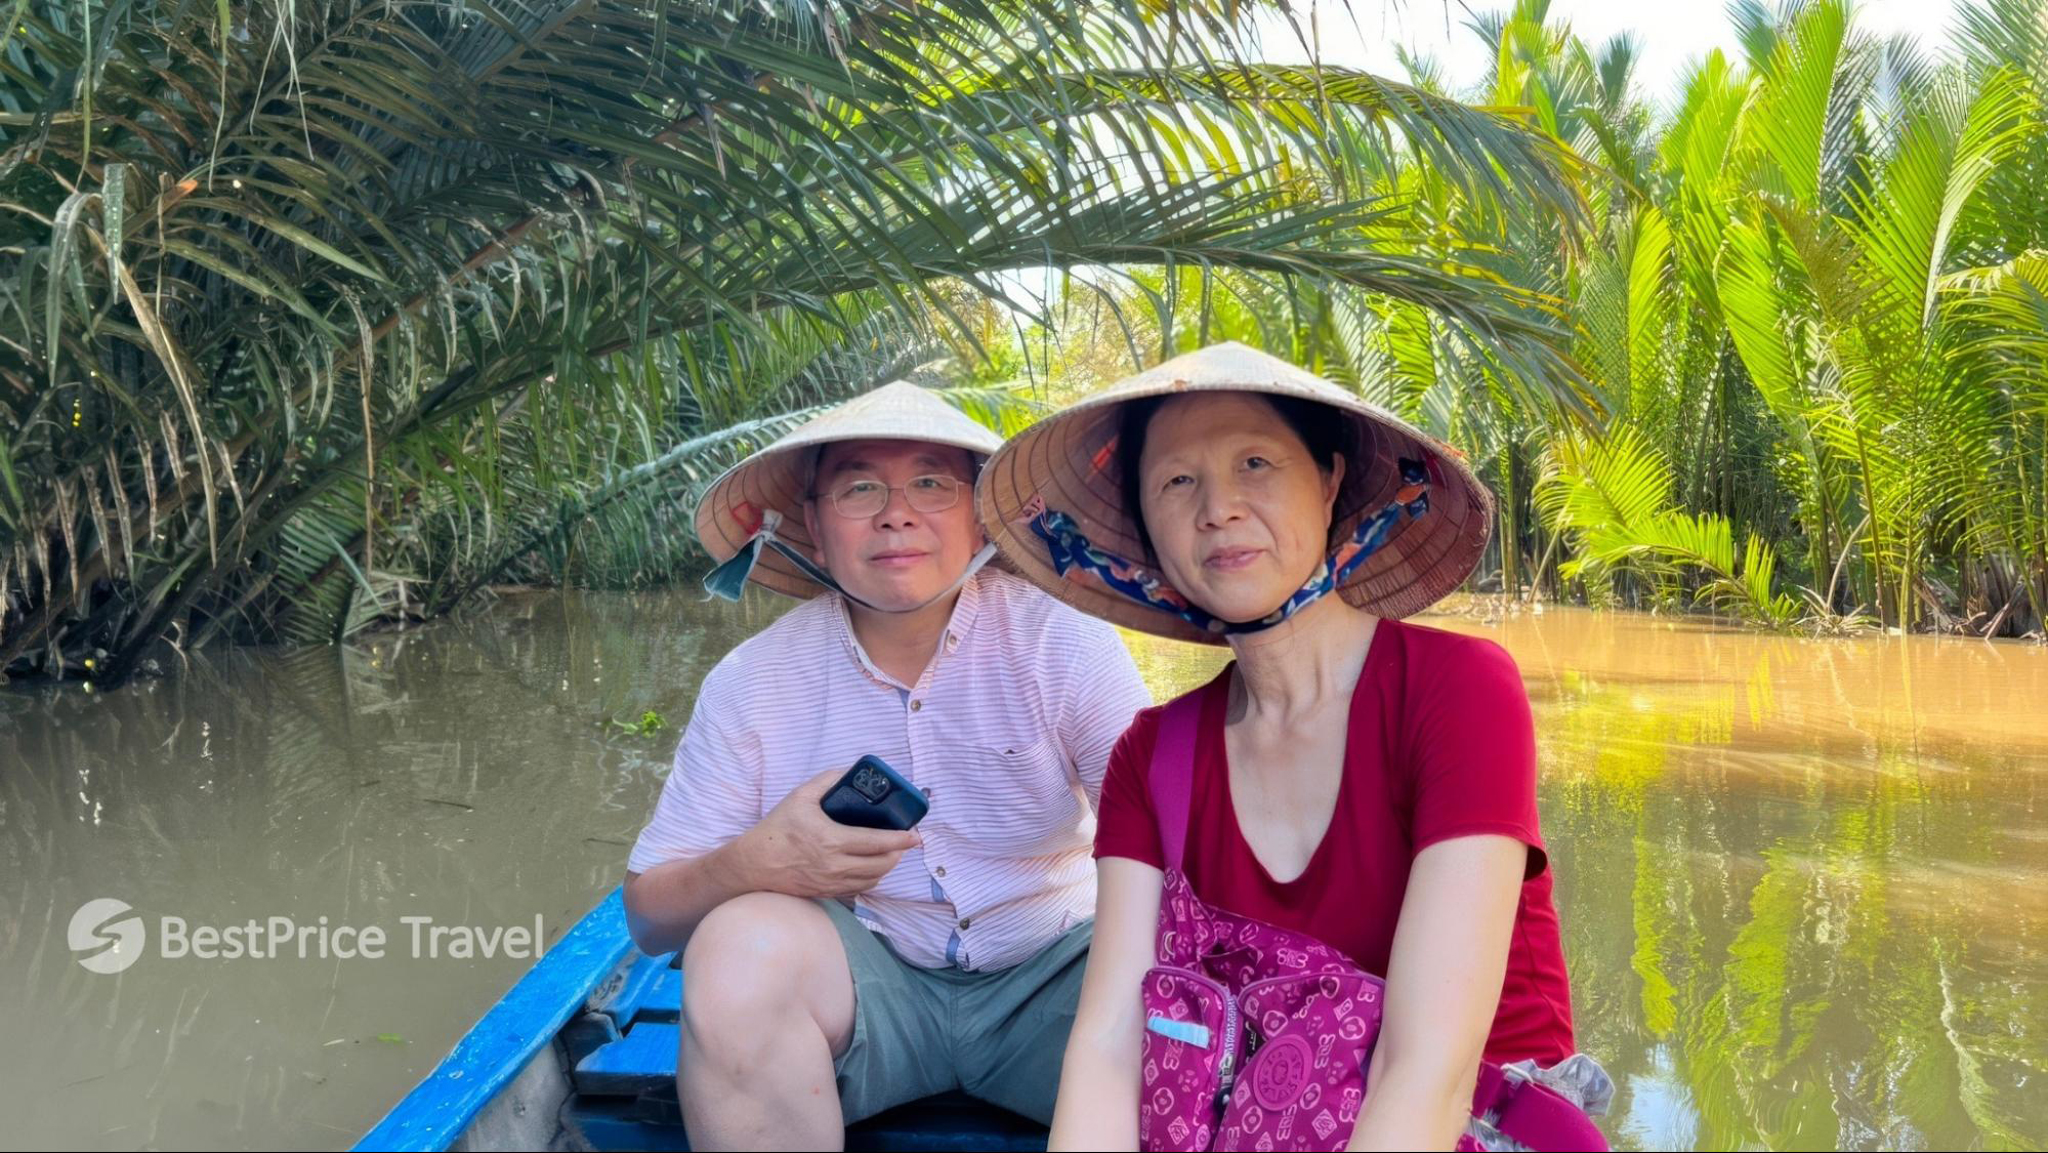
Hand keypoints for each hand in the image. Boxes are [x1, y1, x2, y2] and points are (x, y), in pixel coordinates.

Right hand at [733, 768, 920, 898]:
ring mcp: (832, 883)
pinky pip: (860, 889)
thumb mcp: (801, 796)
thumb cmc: (777, 829)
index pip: (877, 843)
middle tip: (904, 840)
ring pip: (873, 879)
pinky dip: (872, 877)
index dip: (901, 840)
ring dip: (887, 866)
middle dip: (899, 853)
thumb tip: (851, 771)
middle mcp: (835, 866)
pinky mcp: (828, 893)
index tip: (915, 835)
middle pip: (882, 864)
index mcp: (831, 840)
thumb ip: (828, 780)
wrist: (754, 864)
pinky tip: (873, 866)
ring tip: (891, 852)